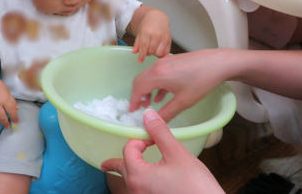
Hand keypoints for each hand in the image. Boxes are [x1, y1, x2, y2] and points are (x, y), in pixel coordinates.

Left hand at [101, 109, 223, 193]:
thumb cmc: (195, 186)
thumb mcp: (177, 153)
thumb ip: (160, 132)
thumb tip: (148, 115)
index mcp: (138, 175)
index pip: (129, 149)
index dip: (141, 139)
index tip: (154, 138)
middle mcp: (136, 189)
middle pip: (122, 169)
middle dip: (116, 163)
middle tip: (106, 164)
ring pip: (130, 181)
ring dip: (128, 172)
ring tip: (122, 170)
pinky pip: (139, 190)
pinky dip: (139, 182)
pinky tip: (147, 180)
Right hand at [129, 49, 231, 120]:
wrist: (218, 63)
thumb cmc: (201, 81)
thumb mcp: (183, 101)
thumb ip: (167, 112)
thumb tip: (155, 121)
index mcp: (157, 75)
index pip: (138, 88)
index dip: (133, 101)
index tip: (132, 111)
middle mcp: (157, 66)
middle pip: (140, 81)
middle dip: (138, 95)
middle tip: (139, 108)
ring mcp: (164, 62)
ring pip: (149, 77)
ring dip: (147, 90)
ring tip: (149, 103)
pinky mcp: (171, 61)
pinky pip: (157, 73)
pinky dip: (155, 84)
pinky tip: (161, 95)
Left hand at [133, 9, 170, 62]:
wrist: (158, 18)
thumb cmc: (147, 25)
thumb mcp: (140, 33)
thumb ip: (137, 43)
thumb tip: (134, 52)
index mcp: (147, 32)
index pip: (144, 46)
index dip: (142, 55)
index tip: (140, 61)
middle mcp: (156, 35)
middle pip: (151, 51)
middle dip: (148, 53)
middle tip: (146, 50)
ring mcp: (164, 38)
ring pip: (159, 53)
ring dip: (155, 54)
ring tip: (153, 49)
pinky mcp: (169, 40)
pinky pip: (166, 52)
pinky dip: (162, 54)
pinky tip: (158, 50)